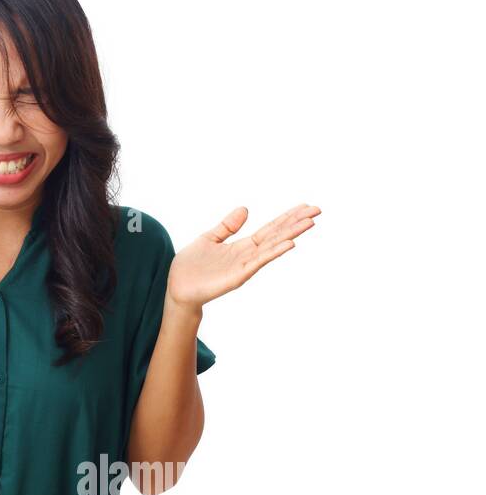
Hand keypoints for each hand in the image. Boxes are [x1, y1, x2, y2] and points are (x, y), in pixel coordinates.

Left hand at [166, 203, 321, 309]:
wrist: (177, 288)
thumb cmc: (191, 266)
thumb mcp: (209, 238)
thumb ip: (227, 226)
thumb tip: (246, 209)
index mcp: (241, 246)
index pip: (270, 229)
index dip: (287, 217)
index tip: (305, 206)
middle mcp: (248, 255)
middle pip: (277, 235)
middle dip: (296, 222)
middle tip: (317, 210)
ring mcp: (245, 265)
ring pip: (273, 246)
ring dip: (291, 234)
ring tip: (310, 222)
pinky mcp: (239, 275)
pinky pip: (260, 261)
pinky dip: (275, 251)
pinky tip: (290, 243)